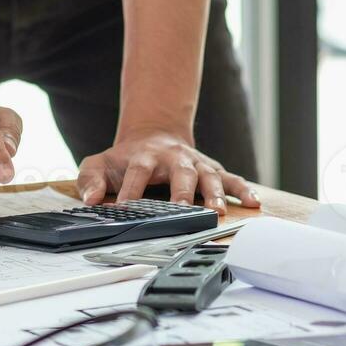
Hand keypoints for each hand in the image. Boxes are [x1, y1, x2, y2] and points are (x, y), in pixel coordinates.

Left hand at [76, 128, 260, 214]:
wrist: (153, 135)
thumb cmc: (126, 157)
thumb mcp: (99, 163)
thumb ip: (90, 180)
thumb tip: (91, 201)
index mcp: (145, 157)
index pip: (138, 172)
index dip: (132, 189)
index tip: (127, 208)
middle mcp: (174, 159)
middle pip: (180, 173)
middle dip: (182, 191)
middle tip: (182, 209)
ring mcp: (195, 164)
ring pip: (209, 176)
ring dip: (215, 193)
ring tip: (219, 211)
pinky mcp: (212, 170)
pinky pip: (231, 178)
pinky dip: (243, 189)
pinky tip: (254, 202)